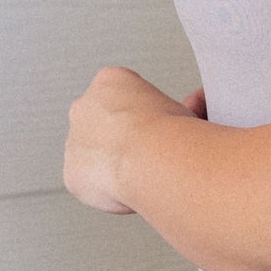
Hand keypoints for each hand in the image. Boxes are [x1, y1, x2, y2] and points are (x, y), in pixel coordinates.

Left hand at [63, 65, 202, 213]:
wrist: (156, 159)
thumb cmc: (173, 133)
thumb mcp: (186, 110)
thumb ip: (182, 110)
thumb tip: (199, 106)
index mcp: (110, 81)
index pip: (120, 97)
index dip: (140, 118)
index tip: (153, 131)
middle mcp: (85, 105)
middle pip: (98, 124)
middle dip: (117, 140)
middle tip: (144, 155)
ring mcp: (74, 139)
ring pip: (90, 155)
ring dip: (109, 165)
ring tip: (138, 174)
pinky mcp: (71, 172)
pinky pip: (87, 183)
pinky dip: (104, 190)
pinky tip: (126, 189)